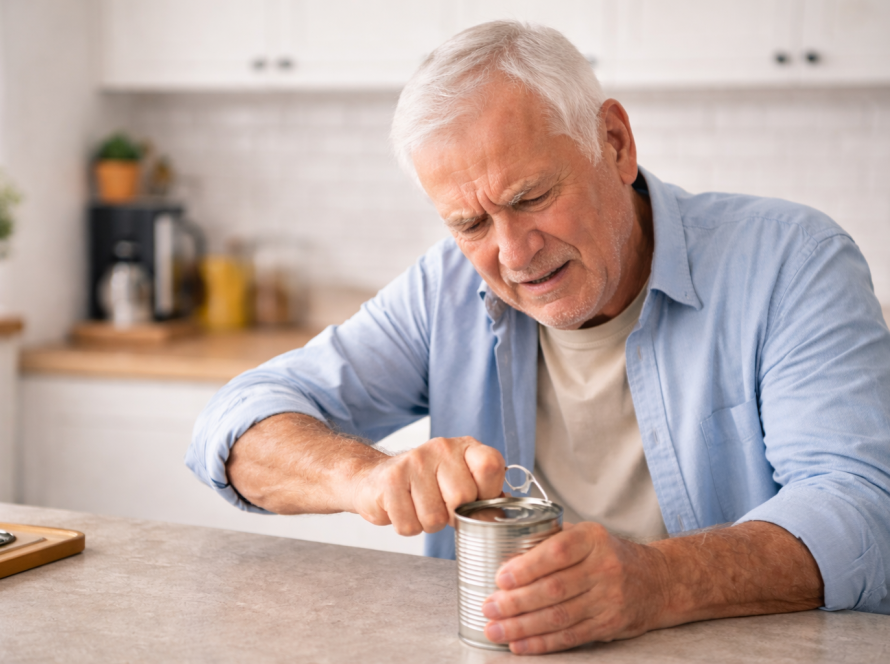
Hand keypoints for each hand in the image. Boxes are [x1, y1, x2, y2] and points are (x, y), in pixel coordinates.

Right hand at [350, 436, 504, 535]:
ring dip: (427, 524)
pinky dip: (407, 526)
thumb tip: (502, 518)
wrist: (377, 478)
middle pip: (462, 499)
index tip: (475, 501)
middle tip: (439, 506)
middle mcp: (442, 447)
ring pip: (435, 518)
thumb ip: (485, 497)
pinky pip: (410, 525)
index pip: (491, 467)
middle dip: (452, 515)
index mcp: (465, 447)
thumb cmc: (426, 485)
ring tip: (418, 506)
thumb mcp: (461, 482)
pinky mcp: (391, 480)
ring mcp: (415, 461)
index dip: (487, 494)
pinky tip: (403, 508)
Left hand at [481, 522, 669, 654]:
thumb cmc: (607, 554)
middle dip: (516, 602)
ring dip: (522, 626)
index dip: (527, 567)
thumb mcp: (585, 534)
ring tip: (494, 629)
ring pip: (559, 616)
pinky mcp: (609, 625)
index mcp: (592, 539)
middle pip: (554, 589)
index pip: (558, 552)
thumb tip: (502, 540)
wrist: (656, 580)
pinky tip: (518, 644)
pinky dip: (541, 643)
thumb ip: (550, 537)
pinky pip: (570, 636)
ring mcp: (609, 599)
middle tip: (488, 607)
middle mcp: (604, 568)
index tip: (500, 577)